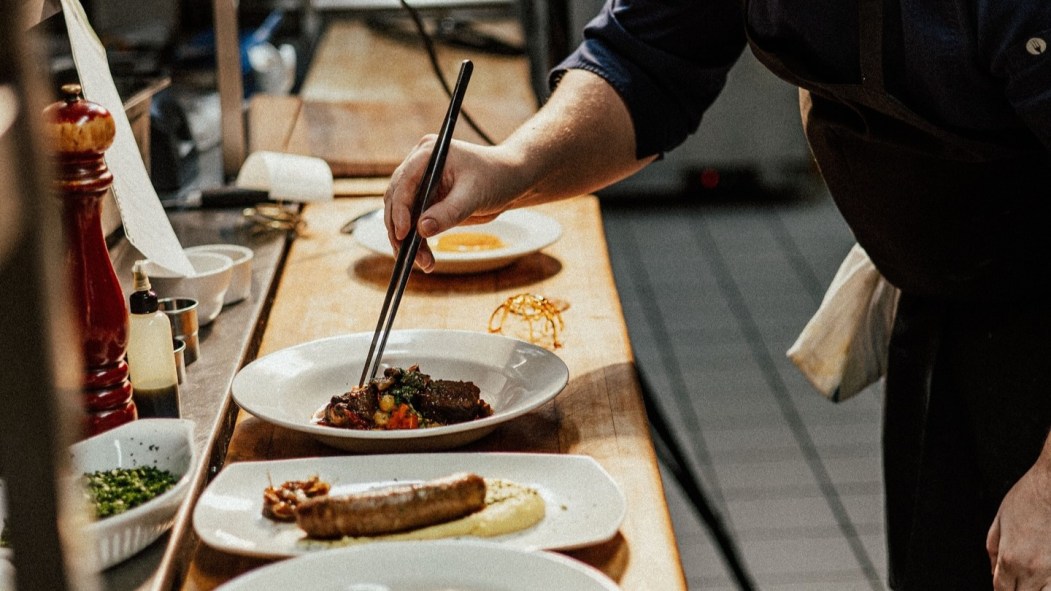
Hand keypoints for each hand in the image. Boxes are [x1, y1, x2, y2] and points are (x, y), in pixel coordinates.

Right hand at [383, 136, 526, 271]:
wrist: (510, 181)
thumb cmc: (496, 178)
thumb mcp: (474, 195)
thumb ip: (448, 212)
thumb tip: (421, 229)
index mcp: (428, 154)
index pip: (404, 182)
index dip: (400, 208)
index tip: (403, 233)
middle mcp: (419, 167)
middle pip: (396, 200)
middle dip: (400, 229)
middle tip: (408, 255)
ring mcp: (421, 185)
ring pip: (402, 216)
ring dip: (407, 241)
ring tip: (424, 263)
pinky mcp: (426, 201)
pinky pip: (414, 225)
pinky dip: (417, 243)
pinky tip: (426, 260)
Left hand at [987, 458, 1050, 589]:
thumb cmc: (1029, 497)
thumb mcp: (1000, 519)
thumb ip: (994, 548)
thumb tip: (993, 569)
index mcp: (1010, 559)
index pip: (1002, 589)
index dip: (1002, 590)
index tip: (1005, 587)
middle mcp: (1033, 570)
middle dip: (1018, 590)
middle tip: (1018, 581)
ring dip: (1036, 589)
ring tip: (1033, 580)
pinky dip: (1050, 583)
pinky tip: (1047, 577)